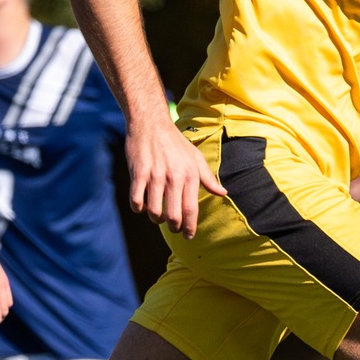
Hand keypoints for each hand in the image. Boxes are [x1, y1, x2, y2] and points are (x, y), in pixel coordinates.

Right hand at [126, 118, 225, 233]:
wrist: (151, 123)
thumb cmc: (175, 142)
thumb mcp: (195, 158)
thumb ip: (208, 178)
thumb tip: (223, 193)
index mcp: (190, 175)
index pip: (191, 209)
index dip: (190, 227)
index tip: (188, 236)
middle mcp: (174, 177)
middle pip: (173, 215)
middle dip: (173, 227)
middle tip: (172, 227)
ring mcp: (155, 175)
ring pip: (154, 211)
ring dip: (155, 218)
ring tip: (156, 214)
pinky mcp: (138, 173)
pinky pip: (136, 200)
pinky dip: (138, 208)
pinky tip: (141, 205)